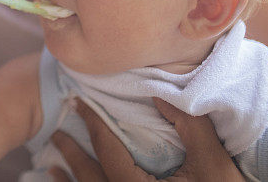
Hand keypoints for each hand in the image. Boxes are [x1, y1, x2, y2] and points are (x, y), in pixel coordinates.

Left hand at [49, 97, 244, 181]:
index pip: (108, 150)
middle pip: (90, 177)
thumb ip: (190, 126)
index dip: (93, 123)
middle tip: (57, 133)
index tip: (78, 102)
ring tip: (53, 167)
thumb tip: (158, 94)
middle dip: (72, 154)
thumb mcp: (213, 164)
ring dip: (73, 181)